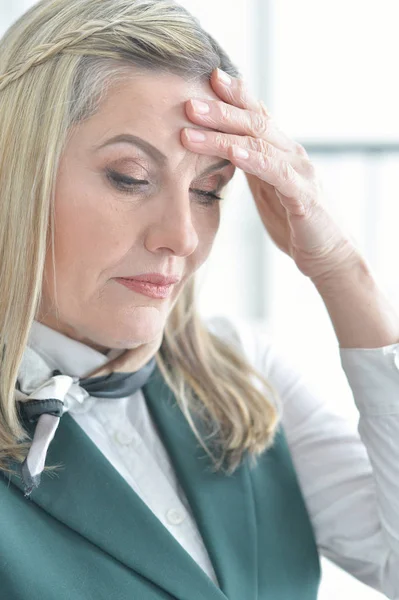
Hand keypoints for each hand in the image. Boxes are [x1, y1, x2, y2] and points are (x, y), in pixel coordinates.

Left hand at [181, 68, 360, 282]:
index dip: (232, 96)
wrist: (329, 255)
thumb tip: (224, 149)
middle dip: (220, 109)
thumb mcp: (267, 190)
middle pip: (254, 122)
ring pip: (259, 143)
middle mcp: (292, 154)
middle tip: (188, 101)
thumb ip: (251, 167)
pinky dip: (253, 160)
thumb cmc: (295, 223)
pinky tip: (232, 152)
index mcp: (280, 152)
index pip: (256, 115)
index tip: (205, 78)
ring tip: (192, 128)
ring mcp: (300, 172)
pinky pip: (276, 173)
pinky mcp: (304, 196)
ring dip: (223, 134)